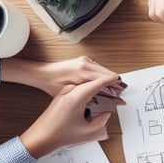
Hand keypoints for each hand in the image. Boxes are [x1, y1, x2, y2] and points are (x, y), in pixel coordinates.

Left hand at [0, 56, 125, 96]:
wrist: (42, 74)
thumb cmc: (52, 85)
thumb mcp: (72, 96)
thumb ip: (92, 99)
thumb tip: (106, 103)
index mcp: (83, 72)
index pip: (107, 78)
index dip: (115, 88)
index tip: (121, 94)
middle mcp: (85, 63)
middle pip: (108, 74)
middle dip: (114, 85)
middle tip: (119, 96)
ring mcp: (85, 60)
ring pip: (105, 72)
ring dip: (109, 82)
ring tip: (111, 93)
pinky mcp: (84, 61)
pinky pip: (99, 70)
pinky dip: (102, 78)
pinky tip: (101, 87)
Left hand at [20, 73, 120, 157]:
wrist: (40, 137)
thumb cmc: (59, 134)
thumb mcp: (87, 131)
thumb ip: (102, 121)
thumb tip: (107, 114)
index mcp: (76, 97)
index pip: (98, 83)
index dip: (111, 81)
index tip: (120, 81)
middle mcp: (70, 91)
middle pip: (93, 81)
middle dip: (107, 84)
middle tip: (118, 90)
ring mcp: (65, 92)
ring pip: (87, 84)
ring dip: (99, 87)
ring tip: (110, 95)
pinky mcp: (63, 95)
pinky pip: (80, 88)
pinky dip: (91, 90)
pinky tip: (96, 97)